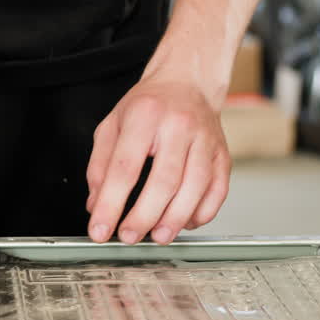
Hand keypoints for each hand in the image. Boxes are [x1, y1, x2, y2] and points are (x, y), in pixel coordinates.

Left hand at [86, 64, 230, 245]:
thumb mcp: (112, 125)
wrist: (188, 82)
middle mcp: (179, 126)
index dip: (111, 203)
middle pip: (164, 181)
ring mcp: (205, 140)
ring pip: (195, 187)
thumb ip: (100, 166)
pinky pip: (218, 190)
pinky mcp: (223, 154)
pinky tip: (185, 222)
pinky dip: (202, 213)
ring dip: (175, 219)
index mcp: (145, 115)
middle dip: (144, 216)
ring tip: (157, 237)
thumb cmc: (149, 105)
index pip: (125, 168)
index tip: (100, 228)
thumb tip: (96, 205)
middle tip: (128, 237)